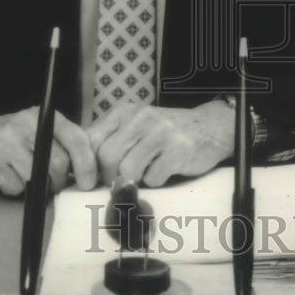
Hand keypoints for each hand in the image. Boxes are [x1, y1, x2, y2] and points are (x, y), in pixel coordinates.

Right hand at [0, 103, 97, 195]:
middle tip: (54, 186)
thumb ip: (62, 144)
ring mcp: (4, 142)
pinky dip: (14, 189)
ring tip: (26, 178)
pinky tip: (6, 176)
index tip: (88, 182)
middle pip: (57, 163)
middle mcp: (24, 125)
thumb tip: (89, 172)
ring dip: (35, 187)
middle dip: (59, 181)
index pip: (74, 137)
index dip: (86, 163)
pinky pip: (14, 187)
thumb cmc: (12, 137)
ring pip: (35, 179)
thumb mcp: (37, 130)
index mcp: (42, 116)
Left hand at [86, 99, 234, 186]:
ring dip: (134, 181)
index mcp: (125, 112)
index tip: (91, 181)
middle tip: (120, 183)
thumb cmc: (167, 134)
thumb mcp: (136, 127)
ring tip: (145, 176)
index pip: (91, 140)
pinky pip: (153, 177)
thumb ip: (112, 141)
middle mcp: (141, 117)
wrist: (210, 127)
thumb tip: (83, 170)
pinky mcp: (179, 149)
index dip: (88, 165)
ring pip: (128, 170)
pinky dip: (156, 182)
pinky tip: (164, 172)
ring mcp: (161, 132)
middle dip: (110, 177)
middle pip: (107, 157)